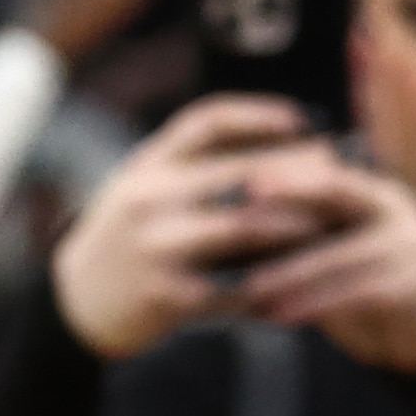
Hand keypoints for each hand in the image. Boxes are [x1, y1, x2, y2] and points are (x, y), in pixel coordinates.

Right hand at [50, 95, 335, 359]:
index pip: (207, 122)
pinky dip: (271, 278)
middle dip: (299, 175)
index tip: (306, 119)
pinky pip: (233, 284)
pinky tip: (301, 274)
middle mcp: (149, 199)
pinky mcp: (165, 296)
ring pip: (246, 227)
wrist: (75, 301)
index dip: (261, 114)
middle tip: (341, 175)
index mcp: (147, 166)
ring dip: (296, 225)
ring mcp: (156, 248)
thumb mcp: (146, 182)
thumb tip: (290, 132)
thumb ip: (197, 160)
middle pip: (241, 175)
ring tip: (331, 222)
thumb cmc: (131, 231)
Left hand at [222, 148, 415, 375]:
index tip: (248, 182)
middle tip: (240, 223)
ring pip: (340, 254)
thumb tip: (242, 234)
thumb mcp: (345, 254)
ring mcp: (409, 246)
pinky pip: (356, 291)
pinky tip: (283, 315)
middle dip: (290, 205)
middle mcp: (398, 211)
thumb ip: (311, 240)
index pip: (333, 174)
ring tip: (251, 288)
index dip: (293, 175)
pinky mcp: (414, 285)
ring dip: (291, 273)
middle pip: (340, 195)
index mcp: (380, 196)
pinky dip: (315, 303)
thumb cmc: (374, 286)